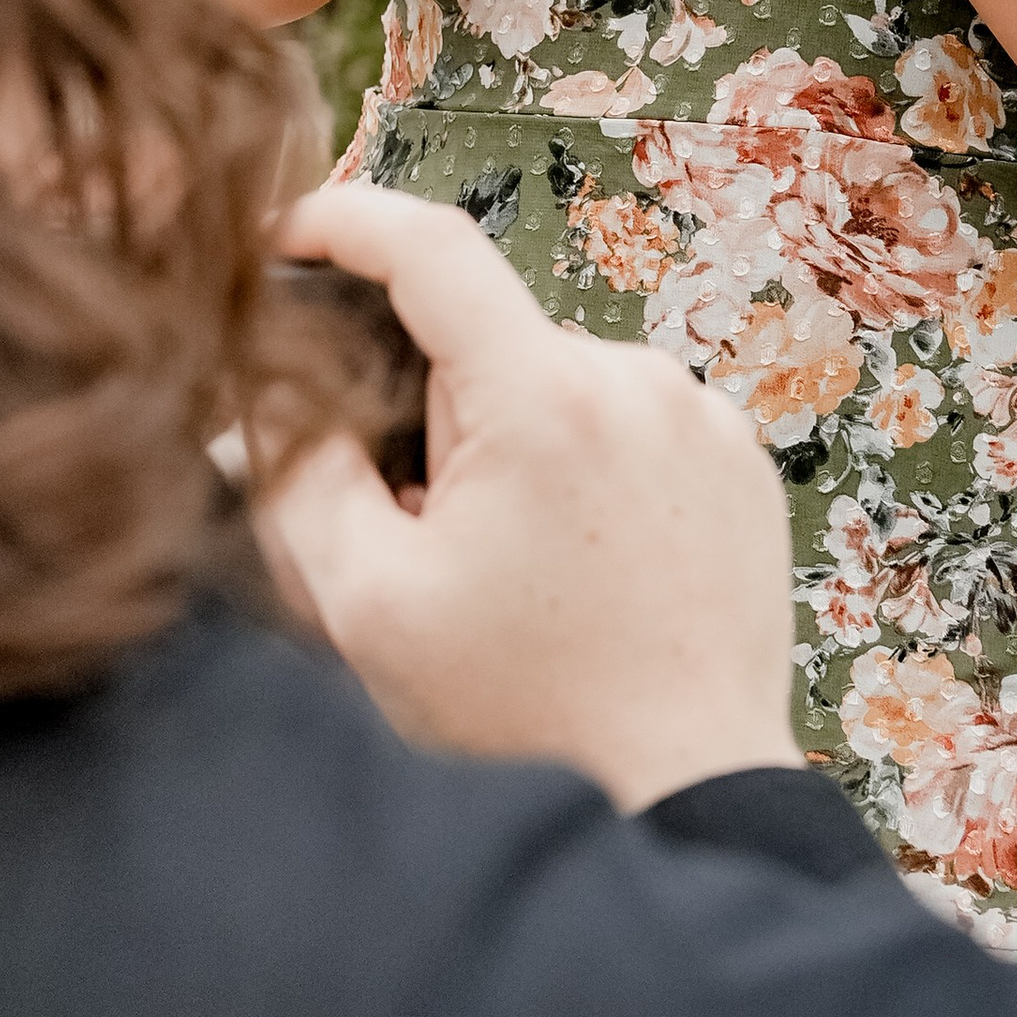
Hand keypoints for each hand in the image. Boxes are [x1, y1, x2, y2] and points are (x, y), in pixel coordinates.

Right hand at [250, 187, 800, 811]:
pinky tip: (582, 565)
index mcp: (541, 399)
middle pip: (488, 339)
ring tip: (514, 566)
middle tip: (419, 520)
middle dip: (432, 409)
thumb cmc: (522, 714)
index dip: (342, 219)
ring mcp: (701, 418)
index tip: (285, 235)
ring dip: (513, 442)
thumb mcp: (368, 604)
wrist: (682, 797)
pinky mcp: (740, 462)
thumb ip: (300, 476)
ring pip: (556, 384)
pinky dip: (584, 468)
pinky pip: (627, 423)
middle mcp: (635, 381)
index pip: (428, 246)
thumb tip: (276, 396)